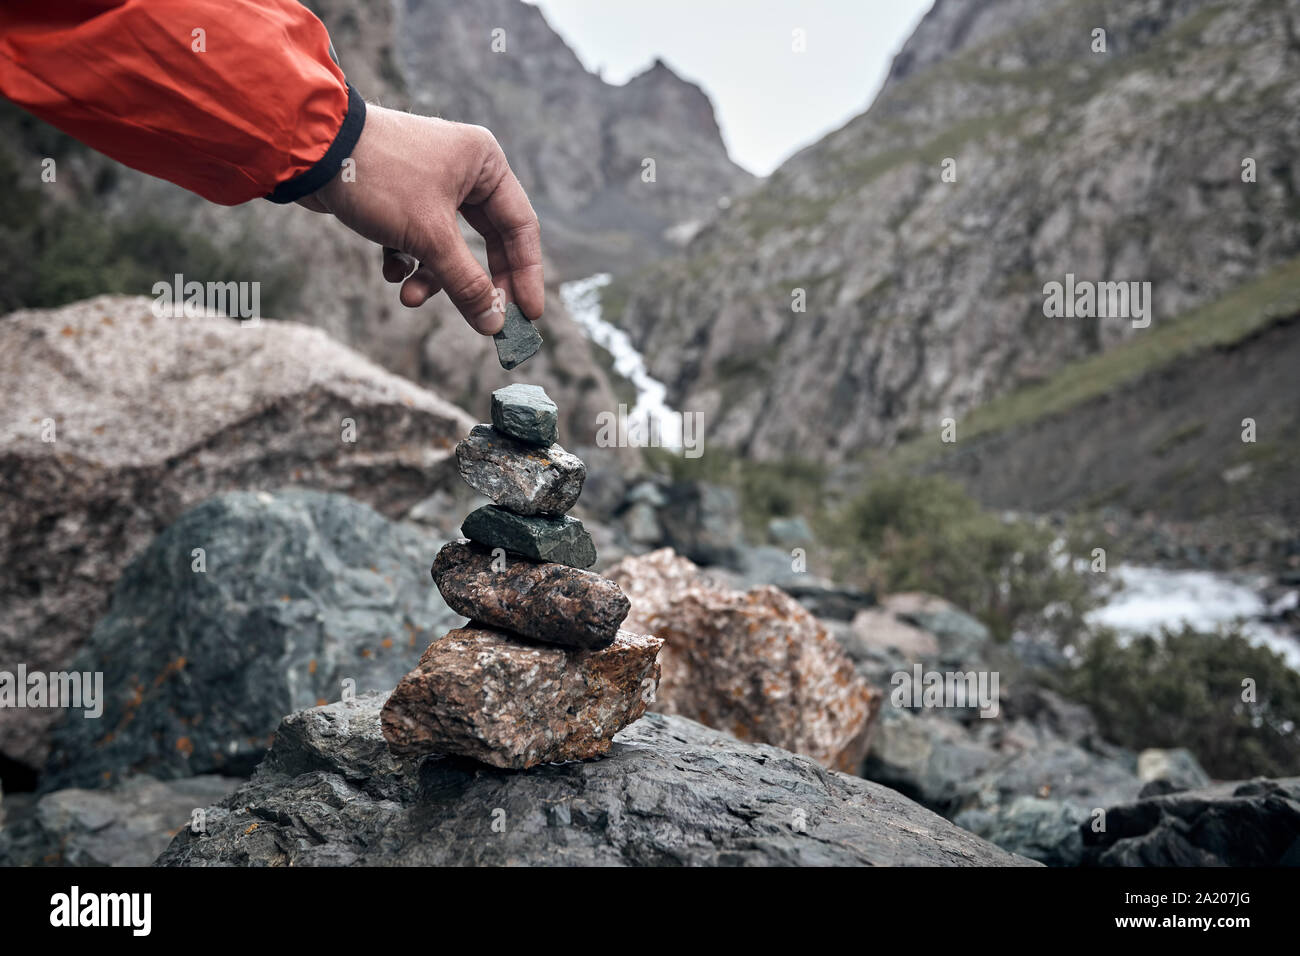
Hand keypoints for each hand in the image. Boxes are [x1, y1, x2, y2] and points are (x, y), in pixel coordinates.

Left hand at [300, 105, 542, 334]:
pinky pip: (417, 238)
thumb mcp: (429, 238)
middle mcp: (463, 168)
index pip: (520, 227)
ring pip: (446, 244)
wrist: (306, 150)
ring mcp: (430, 181)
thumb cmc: (378, 179)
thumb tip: (494, 323)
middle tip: (483, 320)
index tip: (527, 316)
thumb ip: (466, 284)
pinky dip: (406, 259)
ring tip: (408, 297)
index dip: (526, 275)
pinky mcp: (400, 195)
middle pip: (485, 240)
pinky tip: (390, 270)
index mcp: (484, 163)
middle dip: (473, 281)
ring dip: (431, 276)